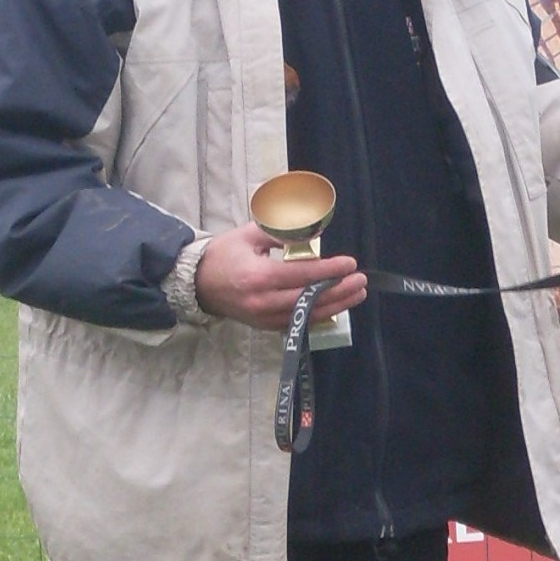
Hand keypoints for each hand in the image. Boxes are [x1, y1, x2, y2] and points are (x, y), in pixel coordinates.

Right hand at [194, 223, 366, 331]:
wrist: (198, 284)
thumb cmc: (224, 254)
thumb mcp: (249, 235)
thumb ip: (280, 234)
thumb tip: (311, 235)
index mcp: (258, 277)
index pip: (302, 275)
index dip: (328, 271)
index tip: (349, 263)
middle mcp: (263, 302)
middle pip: (309, 298)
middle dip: (339, 290)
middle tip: (361, 280)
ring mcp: (265, 318)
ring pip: (307, 315)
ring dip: (336, 305)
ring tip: (357, 293)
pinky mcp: (266, 326)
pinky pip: (299, 323)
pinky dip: (320, 314)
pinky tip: (338, 305)